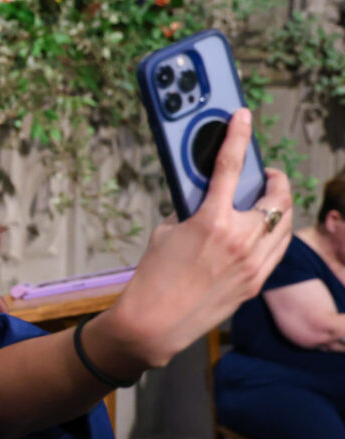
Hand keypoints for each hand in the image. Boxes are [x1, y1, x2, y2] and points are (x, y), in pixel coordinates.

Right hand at [85, 108, 292, 376]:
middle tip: (264, 174)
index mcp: (212, 221)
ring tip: (267, 201)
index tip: (243, 117)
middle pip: (277, 196)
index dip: (238, 136)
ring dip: (279, 206)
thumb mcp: (167, 231)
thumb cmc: (153, 277)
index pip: (230, 167)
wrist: (155, 322)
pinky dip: (276, 233)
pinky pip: (279, 249)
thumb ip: (191, 210)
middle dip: (274, 179)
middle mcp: (240, 240)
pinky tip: (264, 230)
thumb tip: (207, 197)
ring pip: (285, 223)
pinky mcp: (256, 283)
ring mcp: (253, 264)